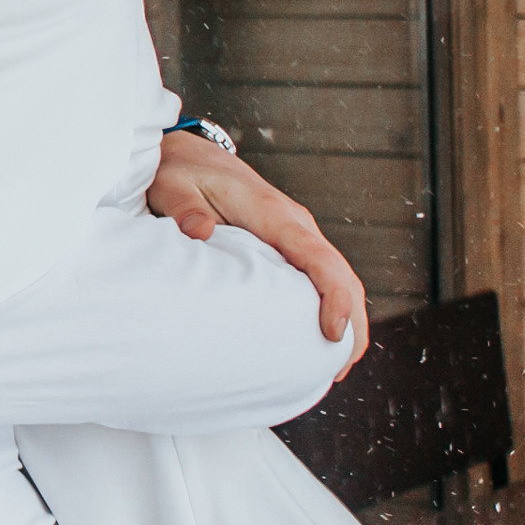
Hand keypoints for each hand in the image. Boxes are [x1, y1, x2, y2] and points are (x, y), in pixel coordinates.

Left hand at [150, 131, 369, 379]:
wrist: (187, 153)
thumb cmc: (179, 171)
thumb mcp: (173, 186)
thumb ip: (184, 208)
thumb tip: (199, 231)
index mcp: (270, 211)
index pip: (316, 255)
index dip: (333, 295)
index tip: (332, 333)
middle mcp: (292, 222)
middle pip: (339, 272)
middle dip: (351, 320)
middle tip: (337, 371)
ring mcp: (293, 232)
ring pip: (335, 275)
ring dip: (346, 316)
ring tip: (334, 367)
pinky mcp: (286, 242)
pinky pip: (318, 273)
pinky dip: (330, 303)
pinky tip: (322, 336)